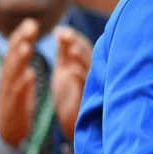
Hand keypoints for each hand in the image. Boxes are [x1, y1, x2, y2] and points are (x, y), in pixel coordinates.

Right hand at [0, 19, 39, 145]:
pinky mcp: (13, 105)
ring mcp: (9, 92)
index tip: (32, 22)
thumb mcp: (20, 78)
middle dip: (21, 40)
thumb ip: (22, 61)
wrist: (7, 129)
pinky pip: (18, 93)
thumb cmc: (17, 101)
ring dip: (20, 59)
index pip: (15, 50)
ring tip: (28, 46)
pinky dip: (24, 83)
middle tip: (31, 25)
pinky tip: (31, 75)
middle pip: (13, 56)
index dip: (22, 35)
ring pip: (13, 72)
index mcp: (12, 72)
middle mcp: (8, 78)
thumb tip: (26, 40)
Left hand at [51, 27, 92, 142]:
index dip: (72, 37)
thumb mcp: (65, 68)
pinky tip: (71, 71)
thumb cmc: (71, 94)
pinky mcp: (89, 98)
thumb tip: (60, 30)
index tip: (60, 31)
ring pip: (89, 67)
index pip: (82, 46)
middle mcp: (91, 72)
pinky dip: (80, 77)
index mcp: (84, 64)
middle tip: (66, 35)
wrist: (74, 123)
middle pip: (88, 54)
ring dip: (81, 58)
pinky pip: (86, 86)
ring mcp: (92, 84)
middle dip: (77, 43)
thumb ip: (64, 50)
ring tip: (71, 49)